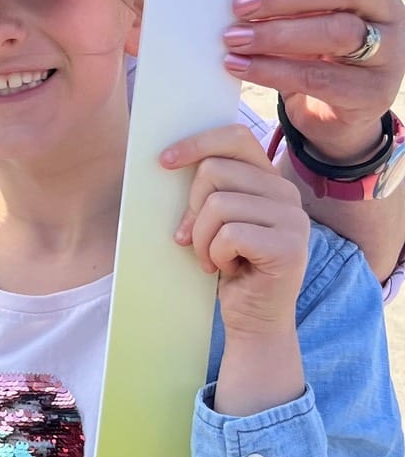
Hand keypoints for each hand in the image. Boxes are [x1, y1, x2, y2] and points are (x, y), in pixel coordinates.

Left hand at [163, 125, 309, 335]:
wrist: (255, 318)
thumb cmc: (230, 264)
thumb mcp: (217, 219)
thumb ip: (210, 188)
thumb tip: (169, 160)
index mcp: (270, 180)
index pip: (236, 138)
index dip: (197, 143)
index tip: (164, 162)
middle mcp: (287, 193)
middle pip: (215, 172)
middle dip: (192, 209)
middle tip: (195, 239)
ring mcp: (293, 220)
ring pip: (217, 205)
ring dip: (202, 238)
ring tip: (212, 257)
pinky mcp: (288, 247)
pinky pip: (228, 235)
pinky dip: (215, 255)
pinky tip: (227, 269)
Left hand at [223, 0, 403, 162]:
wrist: (330, 111)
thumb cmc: (312, 47)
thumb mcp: (300, 10)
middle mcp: (390, 9)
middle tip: (240, 5)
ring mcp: (390, 52)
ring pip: (340, 32)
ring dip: (278, 33)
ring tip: (235, 38)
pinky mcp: (373, 93)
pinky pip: (322, 78)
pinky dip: (274, 70)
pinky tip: (240, 65)